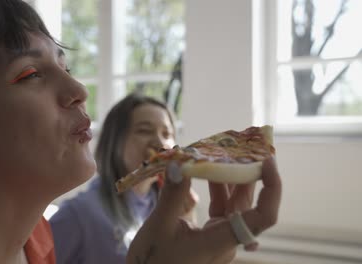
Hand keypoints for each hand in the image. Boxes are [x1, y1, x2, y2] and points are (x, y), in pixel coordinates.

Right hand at [126, 158, 280, 263]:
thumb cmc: (153, 263)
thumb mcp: (159, 227)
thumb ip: (172, 195)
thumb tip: (180, 162)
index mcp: (222, 241)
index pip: (262, 217)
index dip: (272, 188)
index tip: (268, 161)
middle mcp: (226, 238)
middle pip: (248, 203)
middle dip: (248, 171)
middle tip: (244, 143)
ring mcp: (218, 236)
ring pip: (233, 203)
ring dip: (229, 177)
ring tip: (224, 150)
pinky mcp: (208, 234)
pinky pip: (219, 207)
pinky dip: (215, 188)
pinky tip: (207, 170)